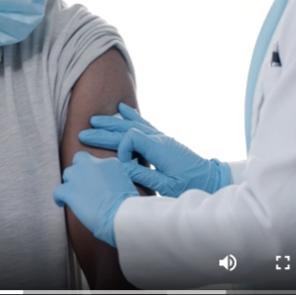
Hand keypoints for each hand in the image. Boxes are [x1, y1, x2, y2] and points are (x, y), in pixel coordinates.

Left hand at [53, 151, 138, 246]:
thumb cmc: (127, 205)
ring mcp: (80, 176)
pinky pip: (58, 190)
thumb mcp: (128, 183)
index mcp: (109, 162)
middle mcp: (92, 165)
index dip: (95, 173)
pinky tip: (61, 202)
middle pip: (80, 159)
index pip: (97, 162)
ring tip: (74, 193)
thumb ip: (115, 177)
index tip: (97, 182)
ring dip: (71, 182)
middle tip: (83, 182)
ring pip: (68, 173)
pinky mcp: (70, 190)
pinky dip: (58, 197)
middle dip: (80, 169)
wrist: (120, 214)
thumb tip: (109, 184)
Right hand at [80, 103, 230, 196]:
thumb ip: (143, 174)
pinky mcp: (162, 139)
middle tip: (85, 131)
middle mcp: (158, 137)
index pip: (130, 137)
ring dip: (112, 122)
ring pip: (132, 124)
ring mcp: (160, 136)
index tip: (120, 163)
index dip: (120, 147)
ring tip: (95, 119)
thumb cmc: (190, 185)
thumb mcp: (167, 185)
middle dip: (104, 130)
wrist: (210, 179)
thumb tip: (120, 165)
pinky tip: (121, 109)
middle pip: (126, 128)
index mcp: (158, 148)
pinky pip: (143, 123)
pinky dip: (130, 116)